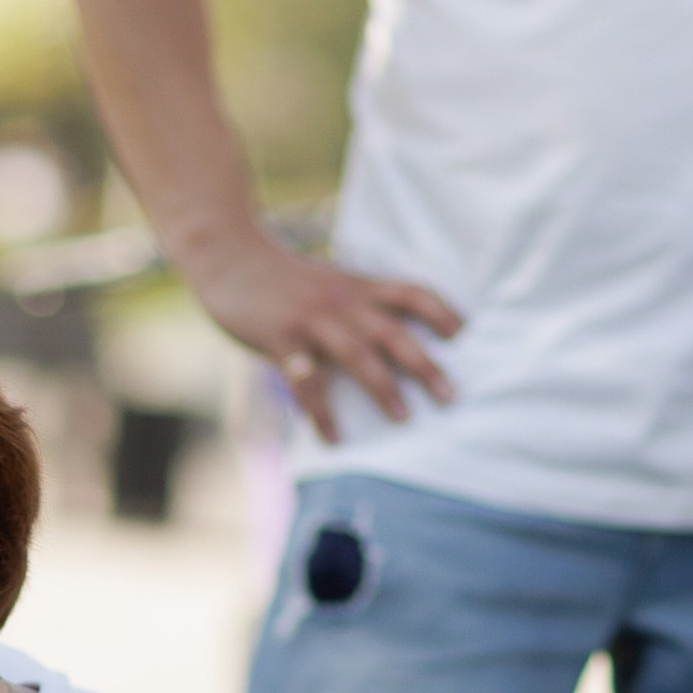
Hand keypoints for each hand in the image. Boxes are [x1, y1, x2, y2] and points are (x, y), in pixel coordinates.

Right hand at [186, 221, 459, 442]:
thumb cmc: (280, 276)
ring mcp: (311, 321)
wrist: (230, 255)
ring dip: (383, 388)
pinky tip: (333, 436)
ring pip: (357, 355)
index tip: (462, 335)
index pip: (410, 292)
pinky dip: (321, 412)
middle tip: (450, 396)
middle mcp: (340, 301)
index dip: (440, 311)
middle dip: (423, 364)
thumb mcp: (327, 281)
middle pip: (392, 332)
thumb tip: (386, 338)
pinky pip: (306, 382)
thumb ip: (355, 304)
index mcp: (356, 285)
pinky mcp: (280, 339)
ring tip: (404, 417)